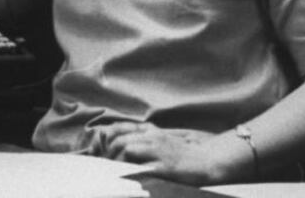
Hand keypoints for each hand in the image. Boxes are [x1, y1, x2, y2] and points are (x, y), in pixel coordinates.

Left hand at [95, 122, 224, 185]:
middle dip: (106, 153)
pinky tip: (125, 177)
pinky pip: (142, 167)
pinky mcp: (164, 166)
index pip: (118, 128)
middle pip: (118, 139)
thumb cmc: (182, 154)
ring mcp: (158, 151)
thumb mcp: (161, 140)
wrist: (207, 161)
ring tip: (113, 172)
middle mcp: (151, 137)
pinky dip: (130, 170)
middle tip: (104, 166)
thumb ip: (143, 139)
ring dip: (116, 161)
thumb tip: (121, 146)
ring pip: (126, 149)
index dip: (103, 138)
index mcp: (149, 131)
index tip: (97, 150)